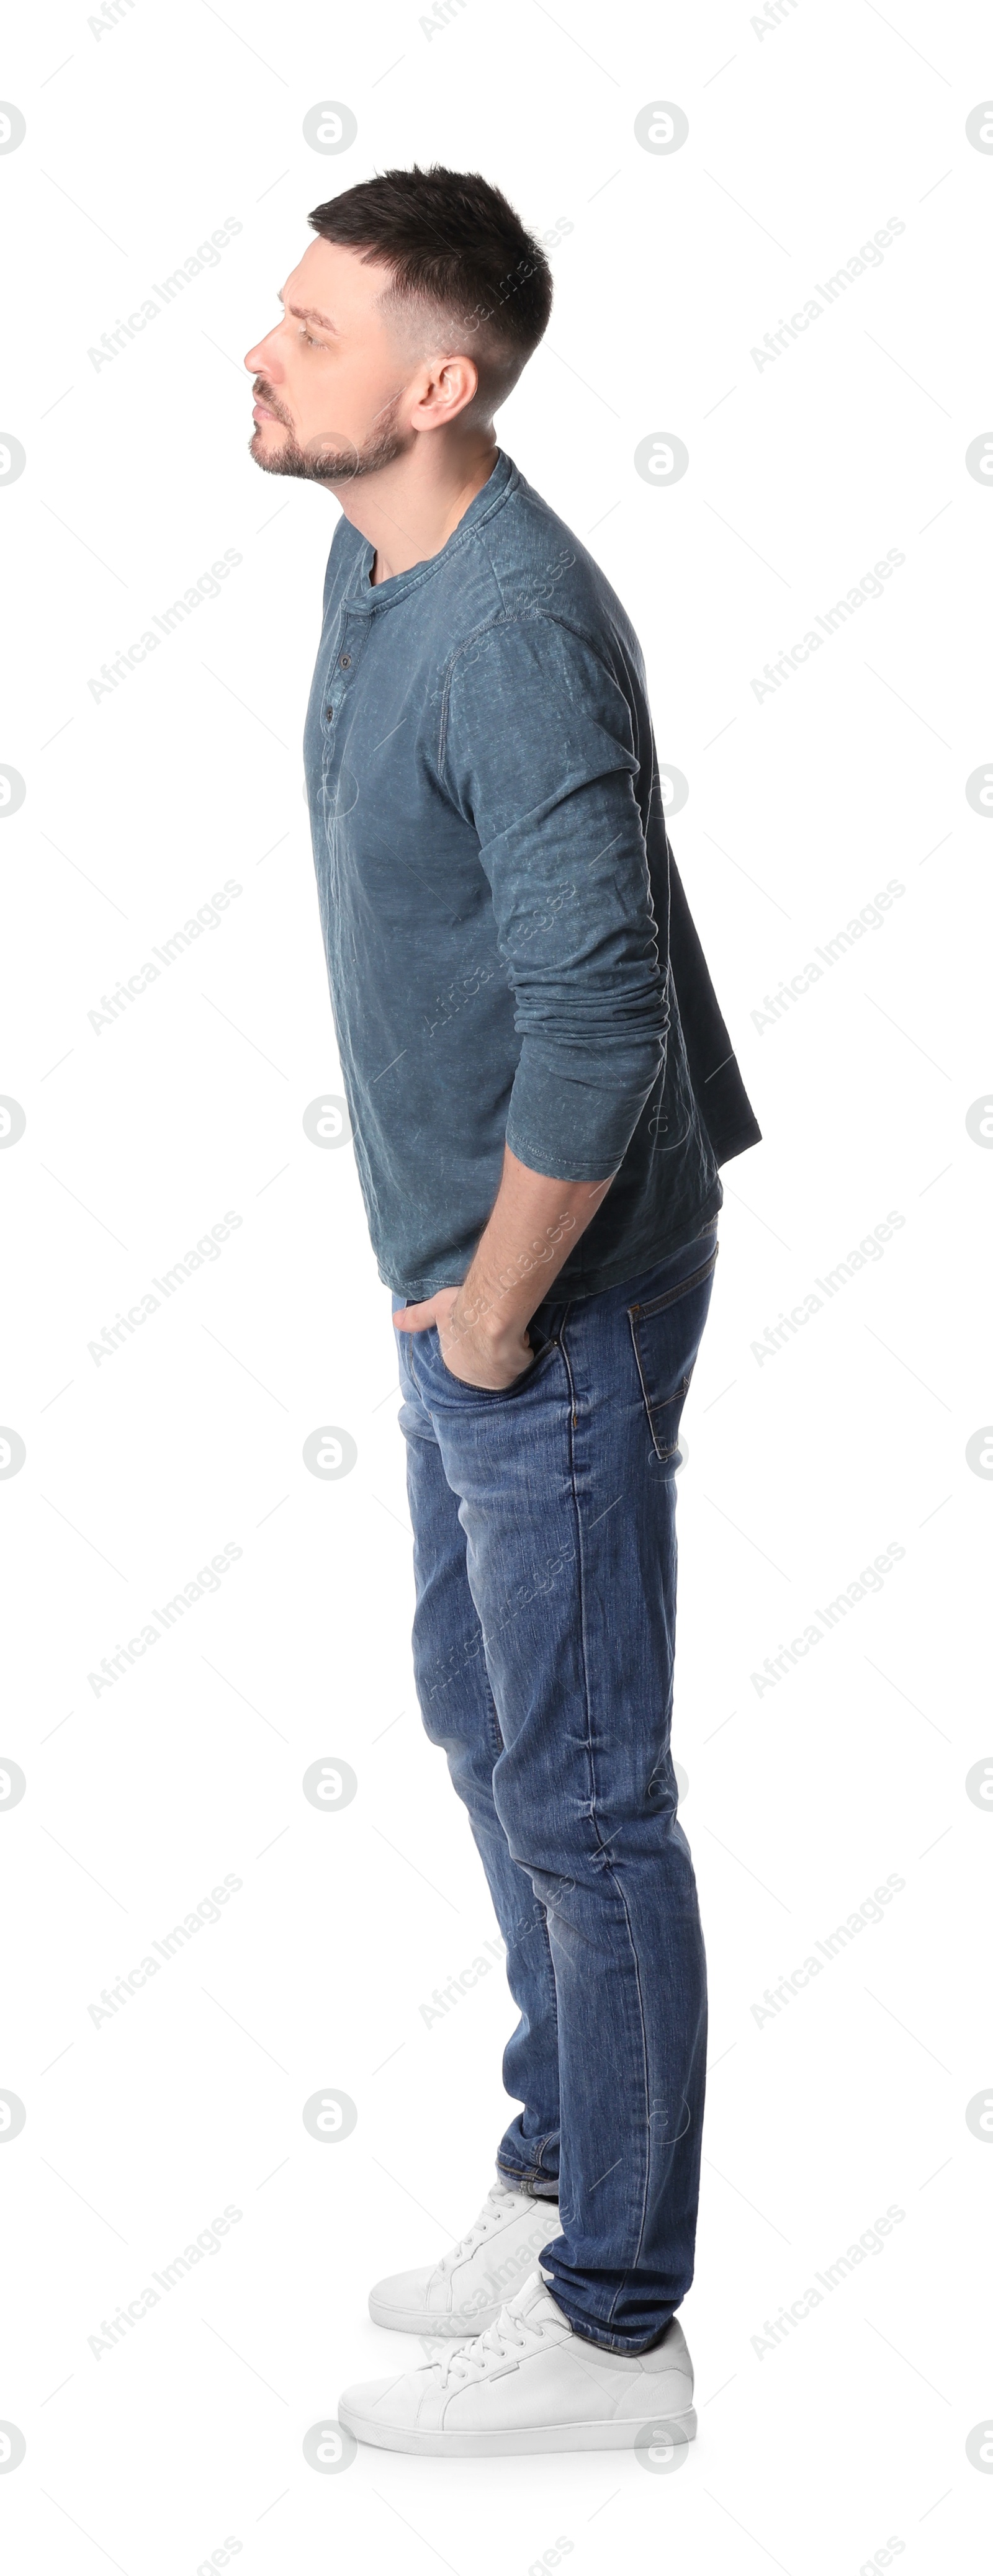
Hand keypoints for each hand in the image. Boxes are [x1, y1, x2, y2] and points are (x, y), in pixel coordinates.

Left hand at [393, 1286, 533, 1389]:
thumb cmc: (462, 1311)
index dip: (476, 1338)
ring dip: (509, 1348)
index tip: (480, 1325)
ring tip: (508, 1329)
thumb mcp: (436, 1310)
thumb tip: (396, 1321)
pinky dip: (524, 1347)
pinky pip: (523, 1358)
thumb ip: (418, 1317)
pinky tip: (520, 1333)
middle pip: (488, 1361)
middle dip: (493, 1348)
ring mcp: (496, 1378)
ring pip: (507, 1361)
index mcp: (455, 1364)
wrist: (491, 1318)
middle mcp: (473, 1377)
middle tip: (495, 1327)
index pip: (468, 1354)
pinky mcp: (516, 1373)